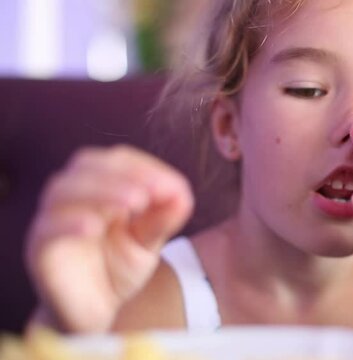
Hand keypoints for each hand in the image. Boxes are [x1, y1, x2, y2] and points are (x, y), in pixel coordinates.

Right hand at [25, 145, 193, 332]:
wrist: (94, 315)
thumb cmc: (118, 271)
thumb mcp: (148, 244)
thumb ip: (162, 220)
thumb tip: (183, 194)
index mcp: (100, 187)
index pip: (117, 160)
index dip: (144, 168)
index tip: (173, 186)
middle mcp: (72, 196)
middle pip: (87, 166)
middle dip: (123, 175)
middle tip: (151, 192)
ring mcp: (52, 220)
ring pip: (64, 190)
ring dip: (102, 191)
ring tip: (135, 202)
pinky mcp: (39, 248)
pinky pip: (48, 228)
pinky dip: (69, 222)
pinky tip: (94, 226)